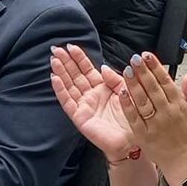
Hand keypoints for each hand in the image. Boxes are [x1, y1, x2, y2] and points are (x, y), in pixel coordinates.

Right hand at [50, 45, 133, 161]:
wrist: (132, 139)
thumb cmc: (132, 116)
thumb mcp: (126, 90)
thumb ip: (114, 79)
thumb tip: (102, 66)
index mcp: (102, 88)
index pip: (87, 70)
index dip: (79, 58)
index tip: (71, 46)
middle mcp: (91, 96)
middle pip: (75, 76)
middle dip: (66, 62)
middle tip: (56, 49)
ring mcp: (84, 106)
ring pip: (69, 86)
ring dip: (61, 73)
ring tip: (53, 60)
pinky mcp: (80, 117)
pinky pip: (68, 102)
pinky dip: (61, 90)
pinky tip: (54, 78)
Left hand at [119, 52, 186, 185]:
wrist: (184, 161)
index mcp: (179, 105)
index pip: (166, 81)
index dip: (156, 67)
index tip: (148, 55)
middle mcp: (166, 112)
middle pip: (153, 88)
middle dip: (143, 71)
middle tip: (134, 58)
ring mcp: (154, 124)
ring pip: (142, 100)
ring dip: (134, 84)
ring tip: (127, 70)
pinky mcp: (143, 134)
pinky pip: (133, 117)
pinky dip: (127, 105)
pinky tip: (122, 92)